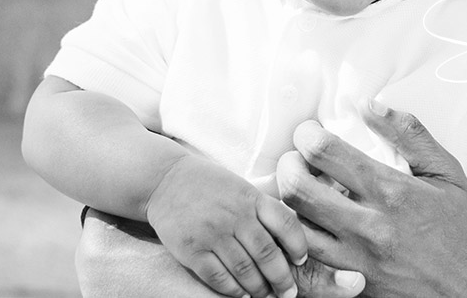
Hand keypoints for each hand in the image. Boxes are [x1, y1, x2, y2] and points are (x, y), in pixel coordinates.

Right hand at [147, 153, 307, 297]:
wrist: (165, 180)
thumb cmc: (210, 186)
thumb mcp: (241, 188)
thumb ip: (262, 210)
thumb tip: (287, 242)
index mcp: (251, 198)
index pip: (285, 224)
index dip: (298, 246)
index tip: (300, 262)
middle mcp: (234, 215)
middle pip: (267, 254)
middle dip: (282, 279)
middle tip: (288, 293)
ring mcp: (212, 233)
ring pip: (244, 271)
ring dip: (259, 289)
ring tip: (267, 297)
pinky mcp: (191, 250)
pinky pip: (218, 277)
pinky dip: (233, 291)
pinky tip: (242, 295)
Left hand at [277, 101, 466, 297]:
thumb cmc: (466, 232)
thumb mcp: (448, 173)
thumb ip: (410, 134)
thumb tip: (369, 104)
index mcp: (391, 191)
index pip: (325, 151)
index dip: (307, 134)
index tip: (310, 132)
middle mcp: (368, 226)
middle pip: (297, 188)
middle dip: (287, 165)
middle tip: (296, 160)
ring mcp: (357, 261)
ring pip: (294, 227)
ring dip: (289, 204)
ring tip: (301, 193)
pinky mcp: (354, 287)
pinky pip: (309, 263)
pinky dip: (301, 242)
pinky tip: (311, 228)